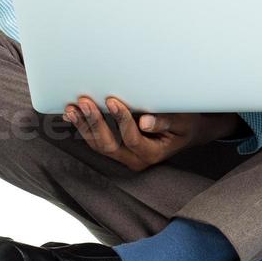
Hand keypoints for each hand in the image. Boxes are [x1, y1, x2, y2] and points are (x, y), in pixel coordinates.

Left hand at [64, 96, 242, 170]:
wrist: (188, 133)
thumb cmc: (187, 124)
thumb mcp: (182, 121)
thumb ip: (165, 121)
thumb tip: (145, 122)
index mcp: (153, 154)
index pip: (132, 139)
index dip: (121, 120)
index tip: (113, 100)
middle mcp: (136, 159)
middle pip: (109, 146)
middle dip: (95, 123)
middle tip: (85, 102)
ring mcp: (125, 156)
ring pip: (98, 145)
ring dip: (84, 126)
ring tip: (72, 108)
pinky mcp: (118, 149)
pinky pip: (97, 141)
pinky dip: (85, 127)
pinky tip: (74, 114)